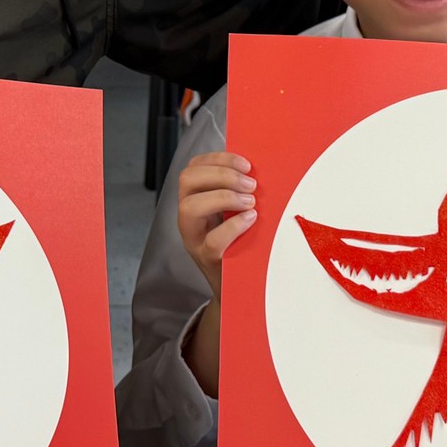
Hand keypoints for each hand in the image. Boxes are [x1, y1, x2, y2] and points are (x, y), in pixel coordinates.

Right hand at [176, 150, 255, 296]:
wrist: (238, 287)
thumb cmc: (240, 243)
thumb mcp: (235, 213)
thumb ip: (239, 192)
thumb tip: (259, 169)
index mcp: (194, 198)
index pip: (194, 166)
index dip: (219, 159)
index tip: (247, 164)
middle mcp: (188, 216)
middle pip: (187, 179)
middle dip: (221, 175)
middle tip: (250, 185)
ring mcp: (193, 238)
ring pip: (190, 207)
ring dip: (223, 197)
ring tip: (250, 202)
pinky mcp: (205, 259)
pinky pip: (213, 240)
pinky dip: (233, 226)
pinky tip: (250, 220)